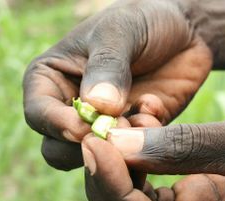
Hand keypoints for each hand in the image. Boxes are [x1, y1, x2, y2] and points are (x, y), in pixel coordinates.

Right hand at [23, 0, 211, 169]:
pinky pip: (131, 152)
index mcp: (54, 77)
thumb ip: (106, 66)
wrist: (185, 31)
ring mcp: (105, 120)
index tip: (86, 125)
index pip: (39, 114)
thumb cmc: (145, 21)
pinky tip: (156, 108)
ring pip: (96, 155)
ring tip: (143, 115)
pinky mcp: (134, 128)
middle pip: (60, 147)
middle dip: (87, 144)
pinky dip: (143, 138)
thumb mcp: (120, 31)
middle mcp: (74, 104)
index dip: (58, 125)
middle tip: (116, 129)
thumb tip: (95, 106)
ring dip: (119, 145)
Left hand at [108, 99, 224, 200]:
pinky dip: (149, 144)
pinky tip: (149, 116)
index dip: (112, 185)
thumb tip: (122, 141)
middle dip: (114, 167)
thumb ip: (187, 147)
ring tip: (138, 112)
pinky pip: (157, 174)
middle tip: (105, 124)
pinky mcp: (195, 191)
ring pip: (140, 190)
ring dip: (130, 150)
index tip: (97, 142)